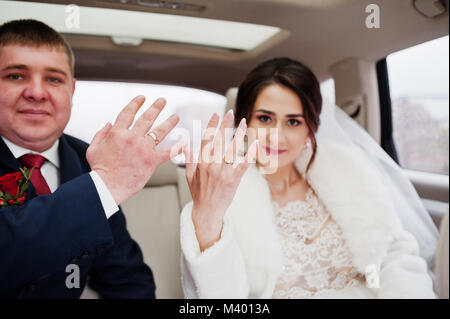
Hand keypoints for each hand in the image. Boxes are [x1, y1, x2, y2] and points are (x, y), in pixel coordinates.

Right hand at [86, 95, 182, 204]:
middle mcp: (132, 137)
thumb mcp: (93, 149)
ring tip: (176, 117)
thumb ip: (100, 134)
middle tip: (162, 101)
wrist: (107, 187)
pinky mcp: (151, 160)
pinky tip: (184, 143)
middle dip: (156, 107)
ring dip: (169, 122)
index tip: (141, 98)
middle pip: (146, 118)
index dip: (135, 104)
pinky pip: (167, 152)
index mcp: (117, 133)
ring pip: (159, 131)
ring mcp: (143, 148)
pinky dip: (177, 148)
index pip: (128, 113)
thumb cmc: (100, 171)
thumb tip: (108, 124)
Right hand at [182, 110, 257, 250]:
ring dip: (238, 135)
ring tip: (244, 123)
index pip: (205, 139)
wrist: (207, 213)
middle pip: (219, 141)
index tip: (217, 114)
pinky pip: (242, 165)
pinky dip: (249, 155)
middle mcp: (210, 165)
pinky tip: (255, 145)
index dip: (211, 125)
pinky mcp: (233, 181)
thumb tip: (186, 145)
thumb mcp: (189, 176)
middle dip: (225, 125)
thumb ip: (189, 159)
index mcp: (200, 162)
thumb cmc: (199, 194)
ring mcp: (222, 173)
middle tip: (231, 112)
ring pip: (231, 150)